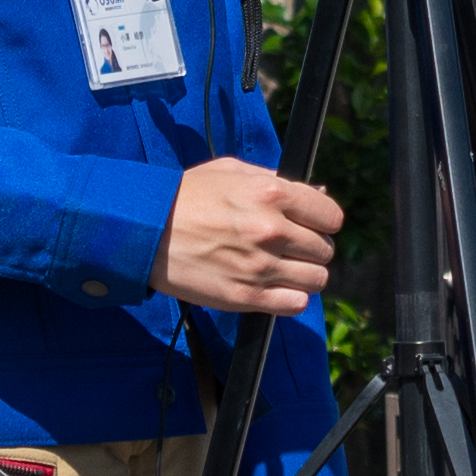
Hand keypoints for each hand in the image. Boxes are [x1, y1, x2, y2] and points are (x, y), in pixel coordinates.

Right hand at [158, 158, 339, 315]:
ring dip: (303, 275)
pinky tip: (273, 287)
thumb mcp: (231, 171)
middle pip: (324, 250)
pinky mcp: (246, 296)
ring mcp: (260, 266)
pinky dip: (290, 298)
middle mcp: (271, 230)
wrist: (144, 231)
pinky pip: (296, 304)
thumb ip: (277, 180)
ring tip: (282, 268)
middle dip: (311, 248)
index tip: (311, 225)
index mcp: (271, 193)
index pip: (331, 216)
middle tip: (289, 247)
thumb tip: (318, 193)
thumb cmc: (185, 197)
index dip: (323, 221)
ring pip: (317, 279)